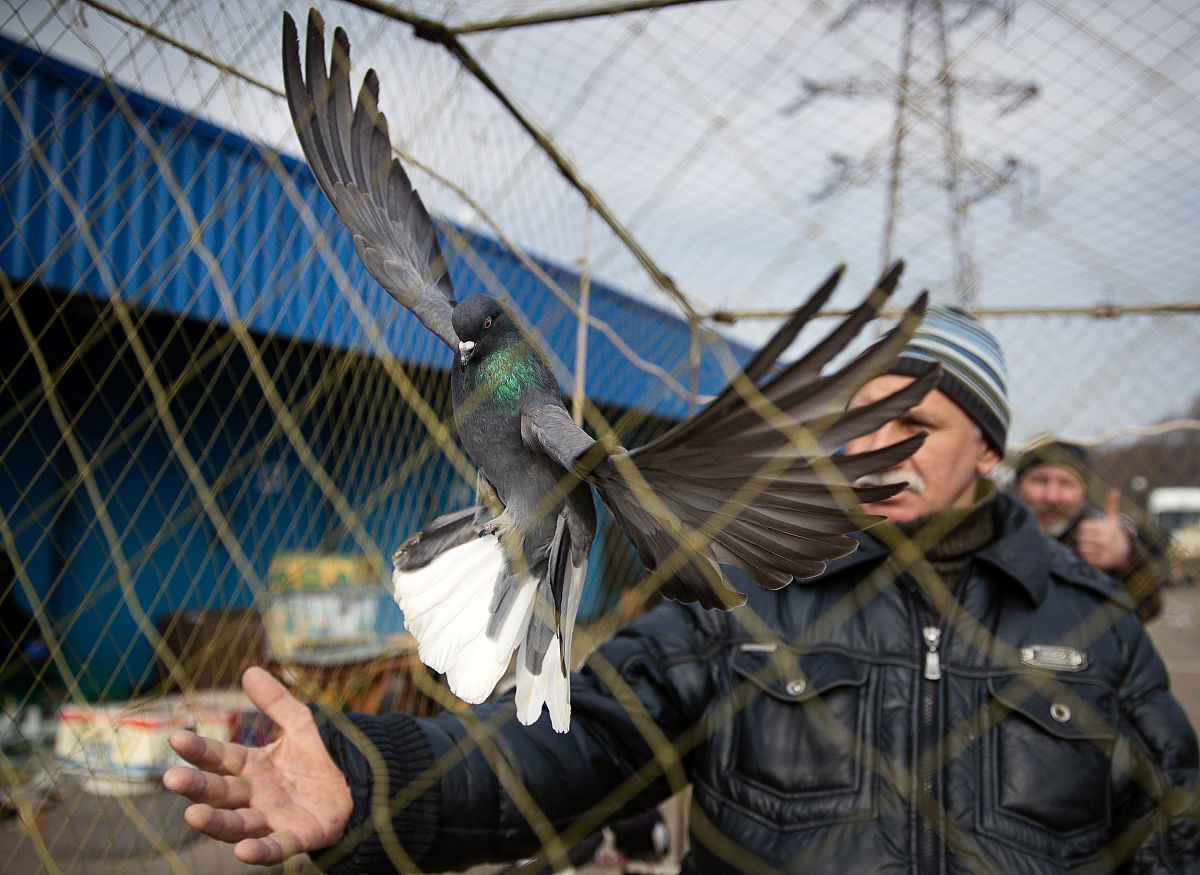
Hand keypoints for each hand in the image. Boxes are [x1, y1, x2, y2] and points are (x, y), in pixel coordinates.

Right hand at [163, 666, 352, 865]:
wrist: (356, 784)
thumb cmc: (320, 758)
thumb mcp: (301, 724)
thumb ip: (276, 702)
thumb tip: (250, 670)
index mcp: (251, 767)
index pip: (220, 758)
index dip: (199, 750)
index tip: (176, 738)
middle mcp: (254, 796)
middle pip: (220, 792)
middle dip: (196, 787)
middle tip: (172, 778)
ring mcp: (272, 819)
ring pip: (237, 823)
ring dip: (215, 822)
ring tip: (193, 814)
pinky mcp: (296, 837)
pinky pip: (275, 848)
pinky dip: (259, 851)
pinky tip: (242, 851)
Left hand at [1076, 489, 1131, 571]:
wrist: (1125, 553)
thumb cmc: (1114, 533)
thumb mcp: (1113, 519)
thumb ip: (1111, 505)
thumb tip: (1115, 490)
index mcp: (1106, 528)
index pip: (1083, 526)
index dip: (1085, 529)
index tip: (1093, 531)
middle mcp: (1106, 539)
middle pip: (1081, 538)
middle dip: (1084, 539)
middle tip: (1093, 540)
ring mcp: (1105, 551)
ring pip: (1082, 549)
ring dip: (1085, 549)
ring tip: (1094, 547)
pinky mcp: (1103, 562)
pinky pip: (1086, 559)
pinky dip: (1088, 558)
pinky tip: (1095, 555)